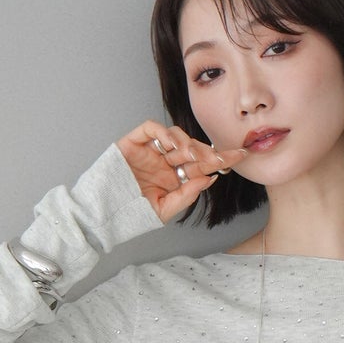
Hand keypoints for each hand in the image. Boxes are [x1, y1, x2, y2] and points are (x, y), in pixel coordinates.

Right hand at [116, 121, 251, 223]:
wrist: (103, 213)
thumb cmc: (131, 214)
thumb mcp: (165, 209)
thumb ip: (187, 194)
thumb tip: (210, 177)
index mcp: (174, 178)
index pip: (201, 165)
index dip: (220, 159)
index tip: (240, 156)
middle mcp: (164, 162)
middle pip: (192, 149)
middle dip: (209, 151)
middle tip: (222, 156)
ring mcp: (150, 151)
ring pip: (175, 136)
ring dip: (188, 143)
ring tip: (193, 156)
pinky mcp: (134, 142)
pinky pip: (151, 128)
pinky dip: (164, 133)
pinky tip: (173, 145)